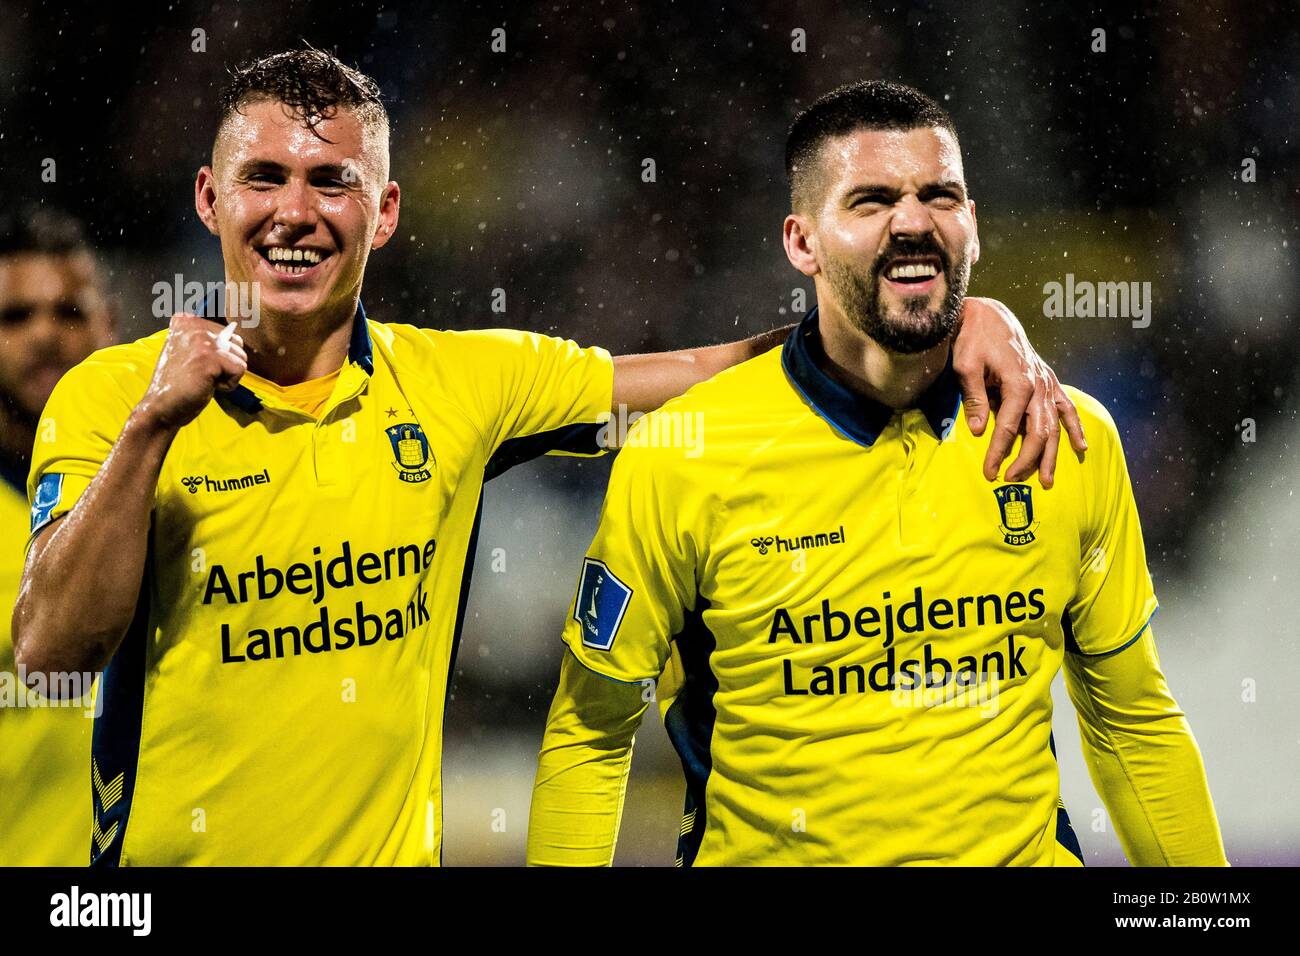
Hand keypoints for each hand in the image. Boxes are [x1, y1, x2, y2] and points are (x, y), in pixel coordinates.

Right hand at [135, 313, 247, 431]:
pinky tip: (207, 385)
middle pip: (237, 343)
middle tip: (202, 374)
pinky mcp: (208, 358)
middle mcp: (193, 325)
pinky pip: (239, 369)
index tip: (198, 364)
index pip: (229, 333)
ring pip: (241, 356)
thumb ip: (210, 339)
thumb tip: (236, 331)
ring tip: (203, 379)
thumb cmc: (179, 383)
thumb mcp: (191, 351)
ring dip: (227, 375)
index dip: (221, 356)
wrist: (162, 406)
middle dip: (227, 364)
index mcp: (186, 321)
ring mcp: (201, 340)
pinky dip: (228, 384)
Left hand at [952, 296, 1086, 487]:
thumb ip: (974, 399)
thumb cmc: (974, 339)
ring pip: (1054, 425)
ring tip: (1047, 479)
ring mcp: (1046, 382)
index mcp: (1019, 383)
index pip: (1007, 428)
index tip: (989, 472)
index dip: (998, 453)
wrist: (989, 315)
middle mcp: (1038, 385)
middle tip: (1010, 480)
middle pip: (1037, 432)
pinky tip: (1081, 447)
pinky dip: (1074, 426)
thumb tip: (977, 431)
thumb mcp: (966, 367)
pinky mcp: (1048, 379)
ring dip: (1051, 454)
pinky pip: (1066, 406)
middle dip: (1026, 460)